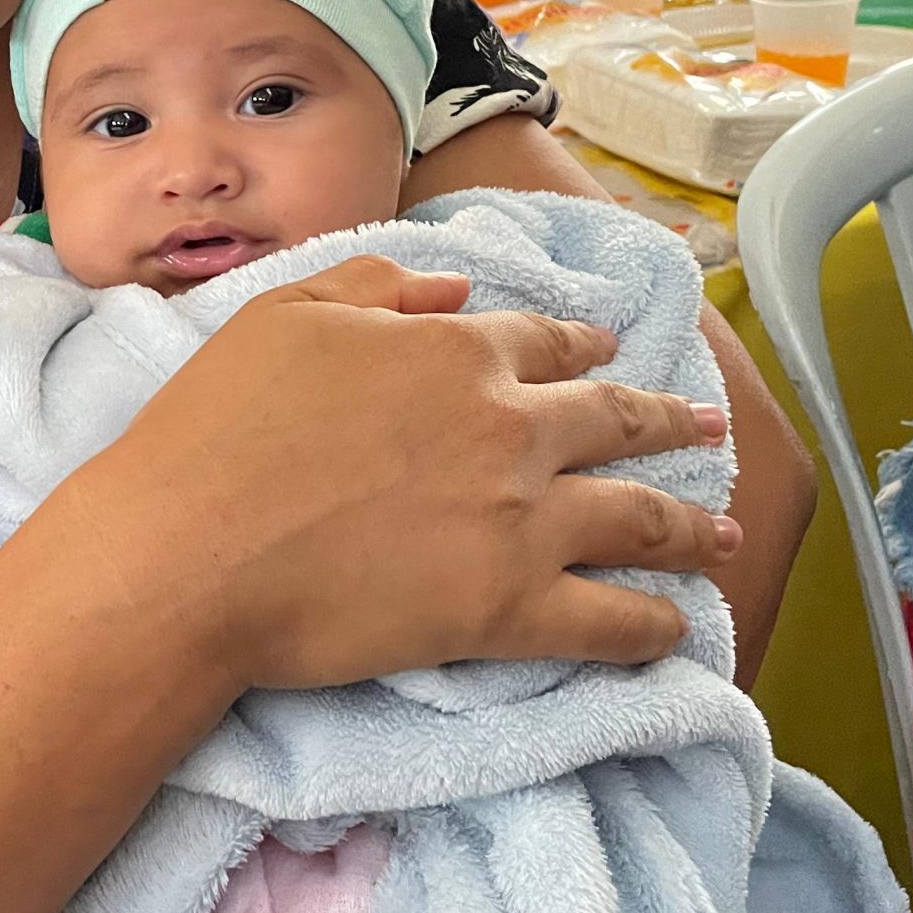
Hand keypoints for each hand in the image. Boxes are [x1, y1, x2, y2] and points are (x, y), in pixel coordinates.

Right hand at [75, 256, 738, 693]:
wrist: (189, 553)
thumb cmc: (215, 430)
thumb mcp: (282, 316)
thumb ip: (377, 287)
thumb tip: (455, 284)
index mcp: (456, 352)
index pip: (545, 343)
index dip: (583, 346)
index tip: (609, 351)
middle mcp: (510, 427)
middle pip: (616, 420)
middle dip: (671, 421)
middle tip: (709, 427)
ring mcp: (522, 522)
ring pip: (639, 517)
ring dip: (690, 524)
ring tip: (723, 531)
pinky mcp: (512, 612)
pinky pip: (614, 621)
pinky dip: (656, 625)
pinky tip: (679, 628)